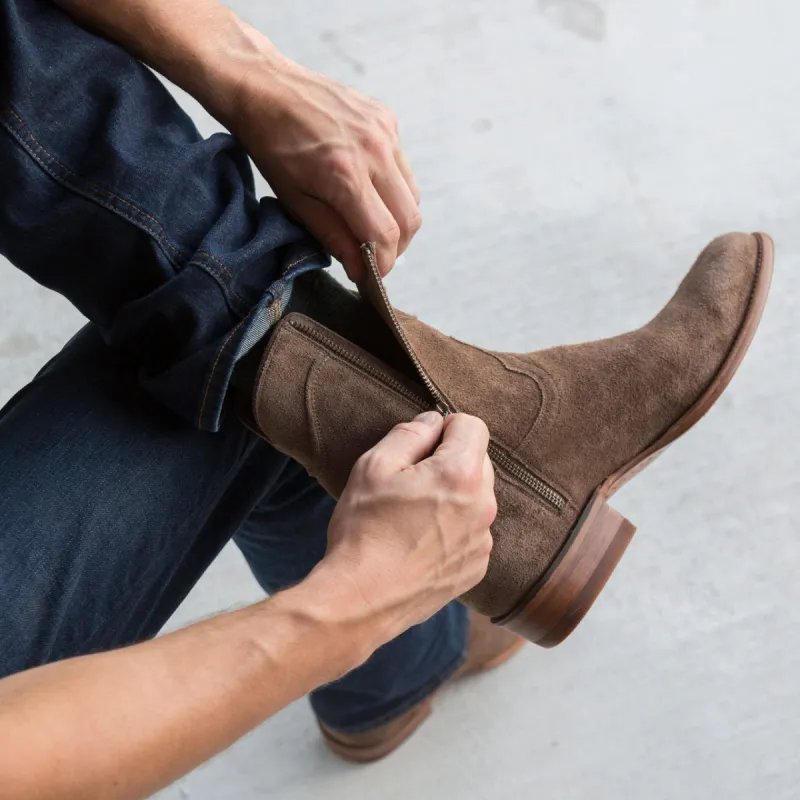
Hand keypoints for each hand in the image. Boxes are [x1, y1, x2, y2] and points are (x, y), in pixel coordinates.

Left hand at [230, 38, 421, 279]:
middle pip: (409, 219)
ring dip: (398, 219)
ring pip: (412, 196)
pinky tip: (368, 187)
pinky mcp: (387, 120)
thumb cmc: (272, 146)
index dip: (383, 264)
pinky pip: (403, 167)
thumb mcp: (296, 201)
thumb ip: (334, 237)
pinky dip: (392, 188)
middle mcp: (373, 151)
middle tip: (377, 257)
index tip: (373, 276)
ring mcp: (384, 132)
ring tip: (372, 225)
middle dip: (397, 247)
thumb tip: (361, 270)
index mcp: (345, 175)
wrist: (265, 87)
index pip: (384, 234)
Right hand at [315, 412, 495, 644]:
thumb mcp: (373, 467)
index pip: (473, 425)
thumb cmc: (364, 531)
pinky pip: (473, 530)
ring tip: (413, 515)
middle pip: (478, 461)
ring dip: (453, 495)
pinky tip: (421, 541)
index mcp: (460, 474)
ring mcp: (483, 540)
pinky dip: (454, 528)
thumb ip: (409, 434)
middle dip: (449, 461)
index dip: (444, 428)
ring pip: (476, 497)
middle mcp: (483, 506)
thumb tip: (433, 420)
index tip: (420, 446)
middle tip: (410, 482)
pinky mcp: (477, 566)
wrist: (362, 600)